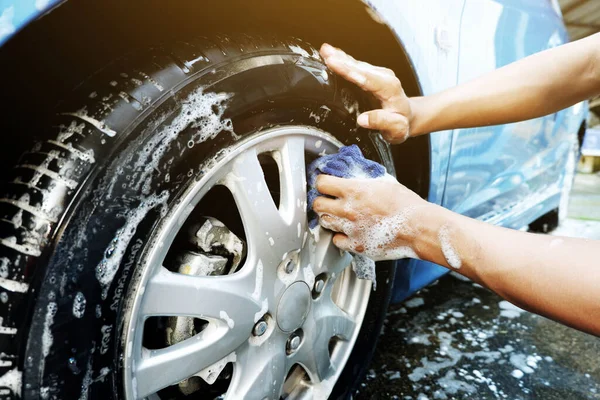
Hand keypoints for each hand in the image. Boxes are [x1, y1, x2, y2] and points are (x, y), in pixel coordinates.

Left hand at [312, 174, 429, 259]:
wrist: (418, 227)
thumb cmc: (405, 204)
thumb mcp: (384, 182)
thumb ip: (364, 179)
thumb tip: (353, 174)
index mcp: (354, 191)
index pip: (322, 183)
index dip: (322, 182)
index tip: (325, 184)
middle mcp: (348, 210)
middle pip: (317, 204)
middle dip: (322, 201)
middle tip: (329, 201)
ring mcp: (350, 229)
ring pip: (324, 222)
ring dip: (330, 218)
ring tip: (340, 216)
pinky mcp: (356, 245)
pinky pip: (336, 241)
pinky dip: (340, 236)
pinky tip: (348, 232)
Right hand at [320, 43, 413, 143]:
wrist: (408, 116)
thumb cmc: (401, 123)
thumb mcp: (396, 128)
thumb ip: (381, 122)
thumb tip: (363, 119)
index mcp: (389, 88)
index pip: (366, 78)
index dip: (349, 70)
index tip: (334, 64)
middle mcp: (384, 77)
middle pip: (360, 67)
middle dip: (342, 60)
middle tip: (326, 53)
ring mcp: (378, 74)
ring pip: (357, 64)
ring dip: (340, 57)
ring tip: (325, 51)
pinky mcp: (372, 74)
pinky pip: (356, 66)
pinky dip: (343, 60)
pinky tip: (333, 54)